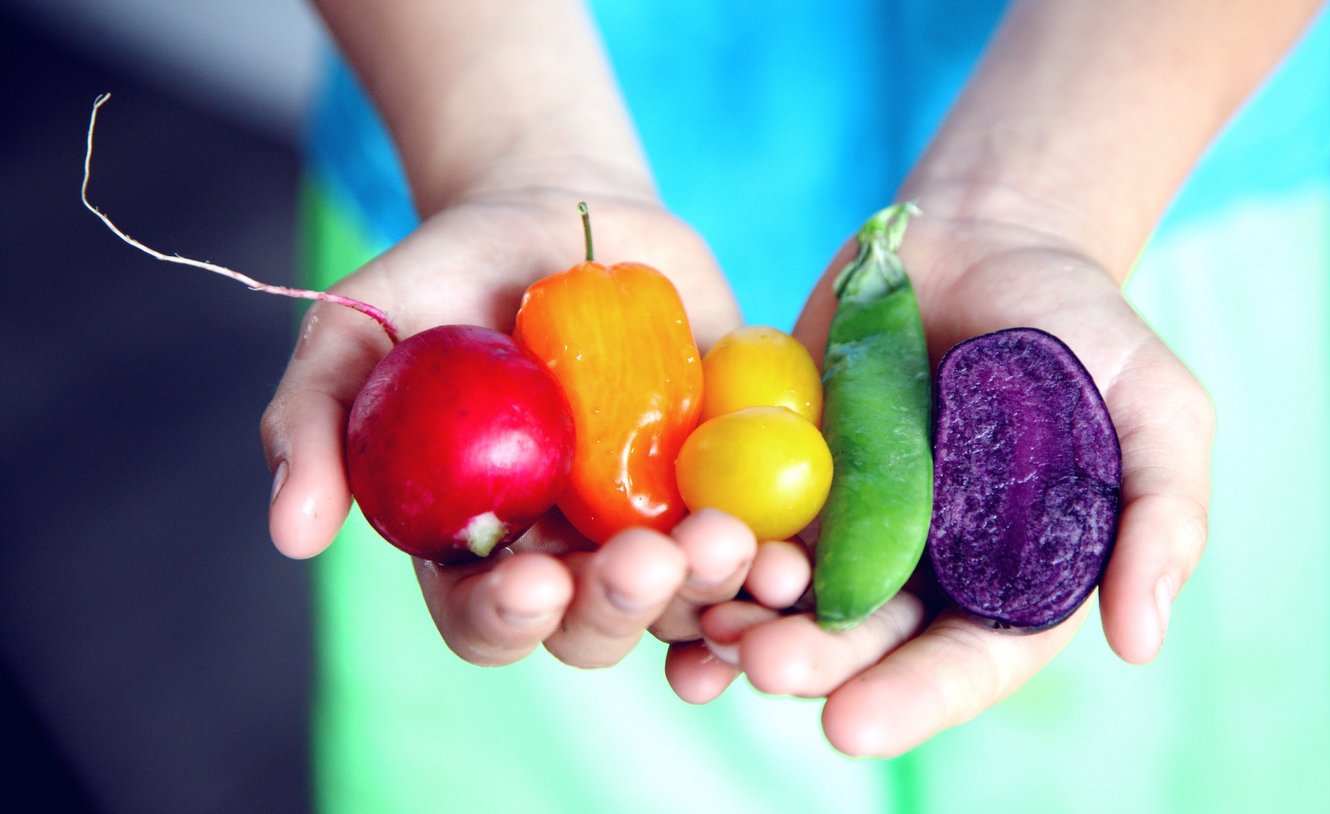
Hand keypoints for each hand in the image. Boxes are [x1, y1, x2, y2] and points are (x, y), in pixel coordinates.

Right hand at [260, 190, 753, 667]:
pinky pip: (759, 545)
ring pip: (686, 600)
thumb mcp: (360, 326)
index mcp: (477, 542)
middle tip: (649, 558)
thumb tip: (292, 534)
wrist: (565, 213)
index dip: (507, 619)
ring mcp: (653, 522)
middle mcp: (569, 552)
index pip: (485, 618)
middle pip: (596, 626)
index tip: (535, 580)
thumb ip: (316, 419)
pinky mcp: (726, 482)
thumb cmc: (448, 274)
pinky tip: (792, 559)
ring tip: (732, 544)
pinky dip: (776, 565)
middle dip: (623, 605)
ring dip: (712, 592)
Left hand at [669, 200, 1214, 755]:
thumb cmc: (1083, 330)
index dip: (912, 699)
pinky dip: (705, 547)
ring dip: (743, 619)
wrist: (987, 240)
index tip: (852, 727)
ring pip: (787, 593)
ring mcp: (843, 518)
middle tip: (763, 667)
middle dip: (812, 662)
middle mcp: (919, 568)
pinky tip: (664, 564)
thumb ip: (1161, 513)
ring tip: (706, 629)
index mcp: (1006, 580)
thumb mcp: (1155, 406)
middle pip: (861, 639)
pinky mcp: (783, 465)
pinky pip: (739, 517)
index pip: (963, 661)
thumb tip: (1140, 640)